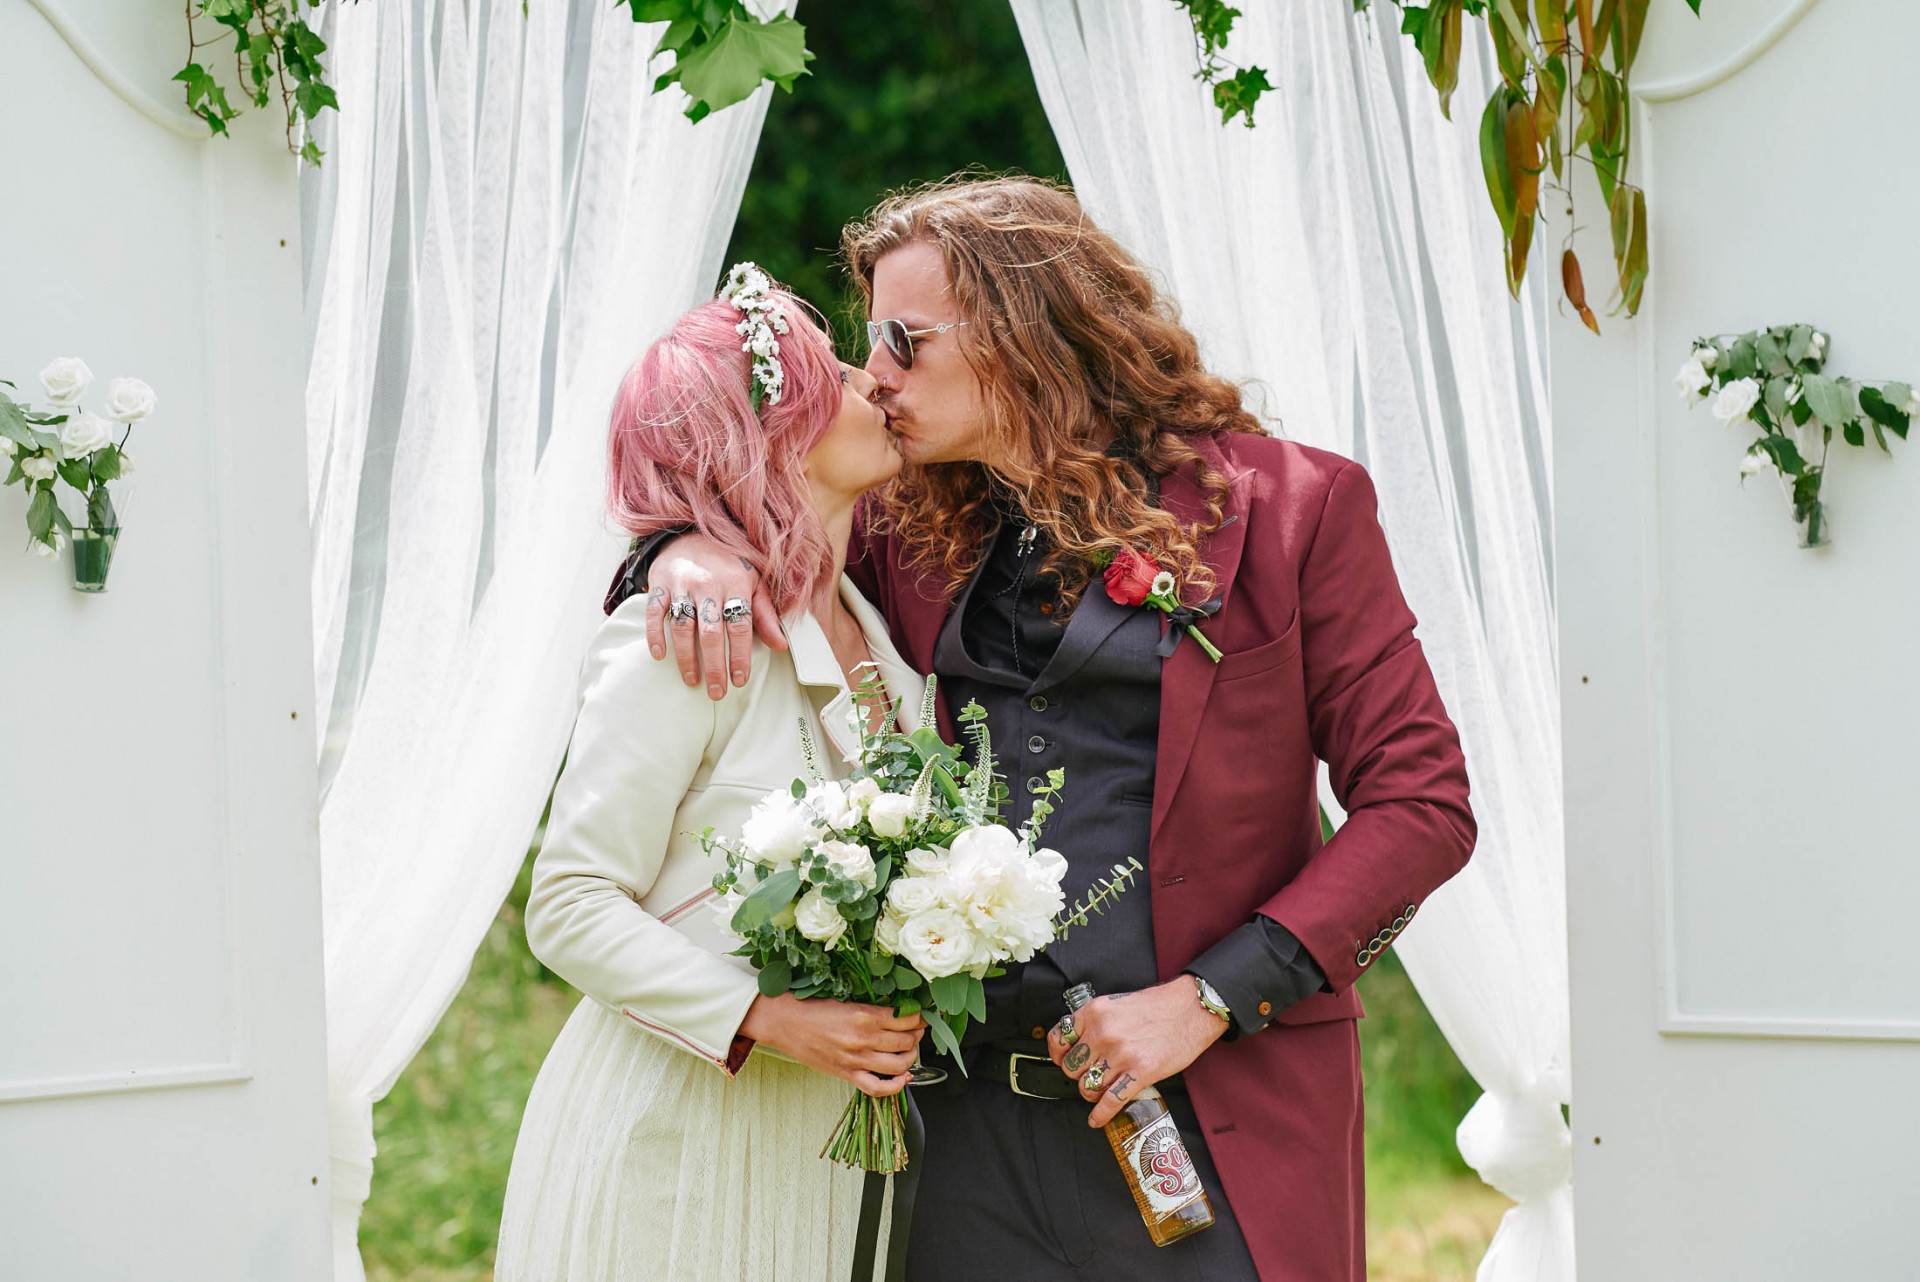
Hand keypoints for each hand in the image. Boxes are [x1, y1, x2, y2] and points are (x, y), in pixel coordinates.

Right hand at [642, 533, 784, 698]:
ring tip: (692, 681)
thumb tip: (781, 646)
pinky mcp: (659, 582)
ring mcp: (681, 583)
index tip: (740, 680)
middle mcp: (708, 584)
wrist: (692, 531)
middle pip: (712, 632)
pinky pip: (654, 612)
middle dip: (715, 666)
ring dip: (686, 658)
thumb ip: (765, 614)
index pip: (740, 626)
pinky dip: (655, 635)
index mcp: (736, 583)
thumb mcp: (754, 582)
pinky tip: (660, 656)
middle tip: (717, 692)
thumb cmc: (729, 563)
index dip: (740, 656)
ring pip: (683, 626)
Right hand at [740, 994, 926, 1096]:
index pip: (907, 1018)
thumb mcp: (845, 999)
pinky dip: (896, 1086)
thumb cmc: (811, 1007)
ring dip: (911, 1056)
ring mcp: (856, 1059)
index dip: (919, 1017)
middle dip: (917, 1035)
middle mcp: (863, 1038)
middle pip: (907, 1041)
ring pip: (899, 1064)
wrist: (783, 1022)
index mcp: (864, 1014)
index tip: (921, 1016)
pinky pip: (878, 1088)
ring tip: (910, 1049)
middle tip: (917, 1031)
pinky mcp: (847, 1074)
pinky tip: (904, 1077)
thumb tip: (898, 1012)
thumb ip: (871, 1009)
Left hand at [1046, 978, 1228, 1126]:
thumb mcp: (1116, 1003)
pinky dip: (1101, 1114)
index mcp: (1094, 1013)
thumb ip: (1096, 1022)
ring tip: (1099, 1091)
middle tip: (1090, 1074)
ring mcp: (1121, 1055)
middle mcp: (1103, 1033)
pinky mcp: (1140, 1073)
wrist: (1191, 1008)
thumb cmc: (1158, 1005)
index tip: (1063, 1060)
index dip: (1059, 1055)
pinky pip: (1111, 1101)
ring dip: (1091, 1093)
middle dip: (1078, 1075)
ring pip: (1088, 1086)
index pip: (1059, 1040)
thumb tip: (1079, 1044)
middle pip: (1072, 1068)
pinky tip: (1097, 1119)